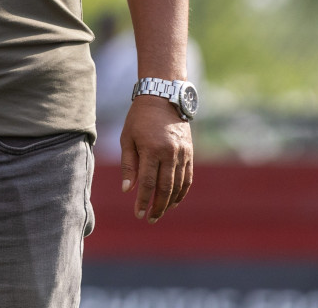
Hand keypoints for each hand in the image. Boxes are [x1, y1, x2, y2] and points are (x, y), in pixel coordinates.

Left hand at [119, 96, 193, 222]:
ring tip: (159, 213)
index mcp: (151, 149)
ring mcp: (182, 154)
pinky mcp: (189, 153)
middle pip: (165, 188)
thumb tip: (128, 190)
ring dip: (169, 203)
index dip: (143, 201)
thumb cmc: (139, 119)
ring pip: (178, 186)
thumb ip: (128, 165)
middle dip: (157, 207)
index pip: (148, 183)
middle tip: (149, 219)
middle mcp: (169, 153)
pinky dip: (181, 192)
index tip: (138, 214)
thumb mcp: (127, 138)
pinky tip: (173, 201)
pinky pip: (187, 178)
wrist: (163, 98)